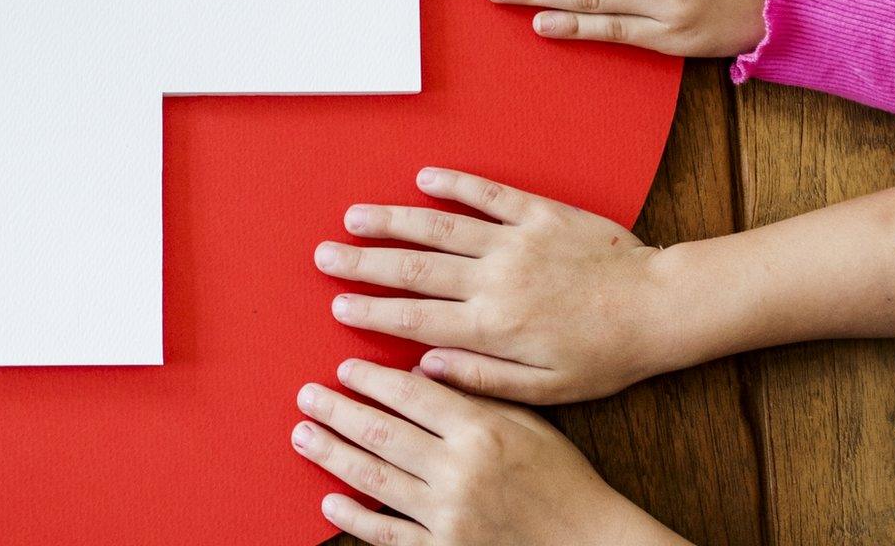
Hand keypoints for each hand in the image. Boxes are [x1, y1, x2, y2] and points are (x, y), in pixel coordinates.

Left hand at [291, 358, 689, 544]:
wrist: (591, 543)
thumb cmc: (563, 477)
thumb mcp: (531, 421)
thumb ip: (478, 392)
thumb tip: (424, 366)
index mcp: (481, 431)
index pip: (410, 395)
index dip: (371, 379)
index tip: (344, 367)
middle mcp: (459, 472)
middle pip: (381, 433)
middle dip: (337, 411)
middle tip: (306, 395)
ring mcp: (448, 516)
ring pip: (374, 479)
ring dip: (332, 455)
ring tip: (303, 435)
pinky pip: (387, 535)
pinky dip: (354, 519)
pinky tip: (329, 502)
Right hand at [319, 167, 695, 403]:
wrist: (658, 307)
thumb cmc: (604, 356)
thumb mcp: (546, 388)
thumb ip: (482, 376)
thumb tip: (428, 365)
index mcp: (492, 326)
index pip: (415, 318)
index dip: (371, 312)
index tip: (339, 306)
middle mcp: (495, 279)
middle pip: (413, 268)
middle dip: (362, 262)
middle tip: (324, 255)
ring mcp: (515, 241)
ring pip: (440, 226)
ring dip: (393, 220)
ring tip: (355, 216)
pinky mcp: (540, 212)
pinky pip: (489, 193)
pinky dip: (454, 183)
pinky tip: (423, 177)